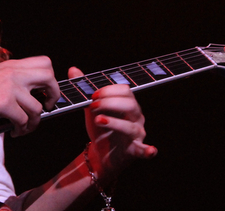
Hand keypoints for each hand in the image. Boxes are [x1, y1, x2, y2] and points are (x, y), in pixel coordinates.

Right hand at [0, 56, 59, 136]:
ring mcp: (10, 87)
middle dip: (53, 95)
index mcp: (14, 65)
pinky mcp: (3, 102)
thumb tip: (33, 96)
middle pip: (49, 78)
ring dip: (34, 122)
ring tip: (24, 127)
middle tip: (46, 107)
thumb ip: (14, 79)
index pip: (45, 62)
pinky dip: (22, 129)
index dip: (51, 78)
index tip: (45, 92)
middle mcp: (15, 73)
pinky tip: (14, 131)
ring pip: (37, 108)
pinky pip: (23, 120)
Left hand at [69, 67, 156, 181]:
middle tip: (92, 106)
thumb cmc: (101, 128)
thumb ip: (85, 90)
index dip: (109, 91)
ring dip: (114, 122)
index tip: (93, 95)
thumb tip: (73, 70)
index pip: (125, 91)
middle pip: (131, 105)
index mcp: (127, 104)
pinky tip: (151, 152)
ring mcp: (137, 134)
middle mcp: (136, 117)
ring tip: (98, 120)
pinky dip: (148, 150)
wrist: (101, 153)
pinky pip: (145, 150)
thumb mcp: (91, 108)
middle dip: (110, 103)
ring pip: (131, 126)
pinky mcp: (136, 150)